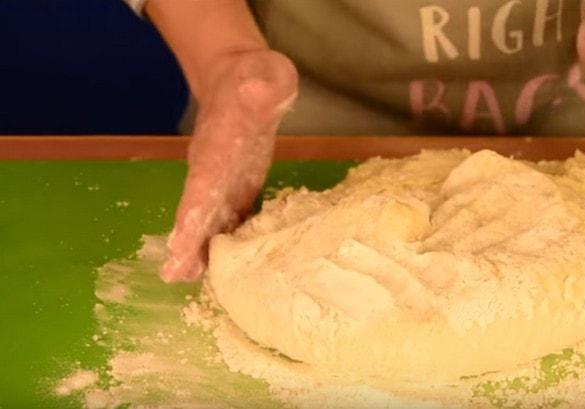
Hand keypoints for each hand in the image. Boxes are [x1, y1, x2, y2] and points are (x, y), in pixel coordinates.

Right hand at [161, 50, 297, 281]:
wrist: (243, 81)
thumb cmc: (257, 78)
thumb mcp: (267, 73)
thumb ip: (264, 83)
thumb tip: (257, 89)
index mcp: (218, 144)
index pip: (202, 182)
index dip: (192, 212)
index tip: (181, 241)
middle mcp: (215, 168)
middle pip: (198, 209)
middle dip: (187, 242)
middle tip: (175, 275)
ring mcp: (226, 181)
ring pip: (211, 219)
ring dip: (202, 249)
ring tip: (192, 281)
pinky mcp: (241, 187)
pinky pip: (232, 218)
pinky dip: (228, 242)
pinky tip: (229, 267)